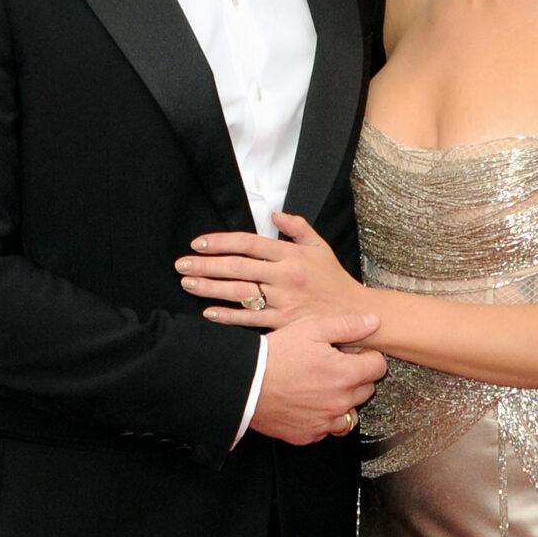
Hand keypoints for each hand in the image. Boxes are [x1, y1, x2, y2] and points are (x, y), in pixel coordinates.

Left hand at [177, 212, 363, 328]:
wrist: (355, 314)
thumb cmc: (334, 280)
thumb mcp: (320, 247)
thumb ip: (297, 227)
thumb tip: (274, 213)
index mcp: (291, 255)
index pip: (248, 243)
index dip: (221, 242)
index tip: (199, 243)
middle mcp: (285, 276)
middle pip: (237, 267)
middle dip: (206, 265)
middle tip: (181, 265)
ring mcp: (283, 301)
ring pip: (240, 292)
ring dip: (211, 288)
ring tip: (188, 284)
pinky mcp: (284, 323)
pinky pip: (251, 319)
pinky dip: (229, 316)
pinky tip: (209, 312)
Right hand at [248, 312, 385, 445]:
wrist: (244, 384)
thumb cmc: (275, 355)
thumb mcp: (311, 329)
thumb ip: (347, 326)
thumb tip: (373, 322)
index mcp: (345, 375)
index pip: (378, 367)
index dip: (367, 356)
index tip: (352, 353)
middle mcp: (340, 402)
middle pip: (367, 389)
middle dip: (356, 377)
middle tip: (333, 366)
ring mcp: (325, 422)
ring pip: (350, 412)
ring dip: (343, 400)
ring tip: (322, 386)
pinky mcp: (309, 435)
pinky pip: (327, 428)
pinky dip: (323, 417)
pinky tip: (308, 402)